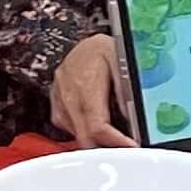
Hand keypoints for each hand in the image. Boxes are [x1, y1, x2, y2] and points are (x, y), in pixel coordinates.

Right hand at [48, 33, 133, 148]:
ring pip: (78, 137)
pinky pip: (72, 129)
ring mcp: (60, 103)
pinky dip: (88, 131)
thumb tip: (133, 117)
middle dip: (109, 147)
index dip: (116, 141)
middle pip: (86, 138)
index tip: (132, 147)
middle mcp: (68, 96)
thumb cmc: (103, 49)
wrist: (83, 43)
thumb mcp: (123, 60)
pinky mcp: (57, 108)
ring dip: (98, 141)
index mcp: (85, 84)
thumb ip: (126, 89)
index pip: (97, 126)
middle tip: (129, 147)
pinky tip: (102, 124)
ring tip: (119, 133)